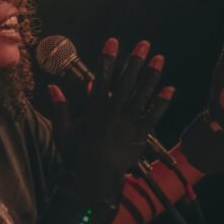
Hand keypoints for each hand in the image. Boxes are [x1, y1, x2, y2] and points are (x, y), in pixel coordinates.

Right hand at [47, 38, 173, 204]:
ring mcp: (128, 124)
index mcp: (94, 110)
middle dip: (135, 61)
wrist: (92, 181)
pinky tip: (170, 88)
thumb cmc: (75, 156)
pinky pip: (153, 116)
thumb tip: (52, 86)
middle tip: (144, 44)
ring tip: (160, 58)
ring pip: (142, 95)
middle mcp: (113, 113)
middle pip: (126, 82)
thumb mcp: (62, 131)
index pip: (102, 78)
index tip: (113, 42)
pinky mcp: (140, 137)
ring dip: (152, 76)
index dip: (108, 59)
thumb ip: (60, 108)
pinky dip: (162, 102)